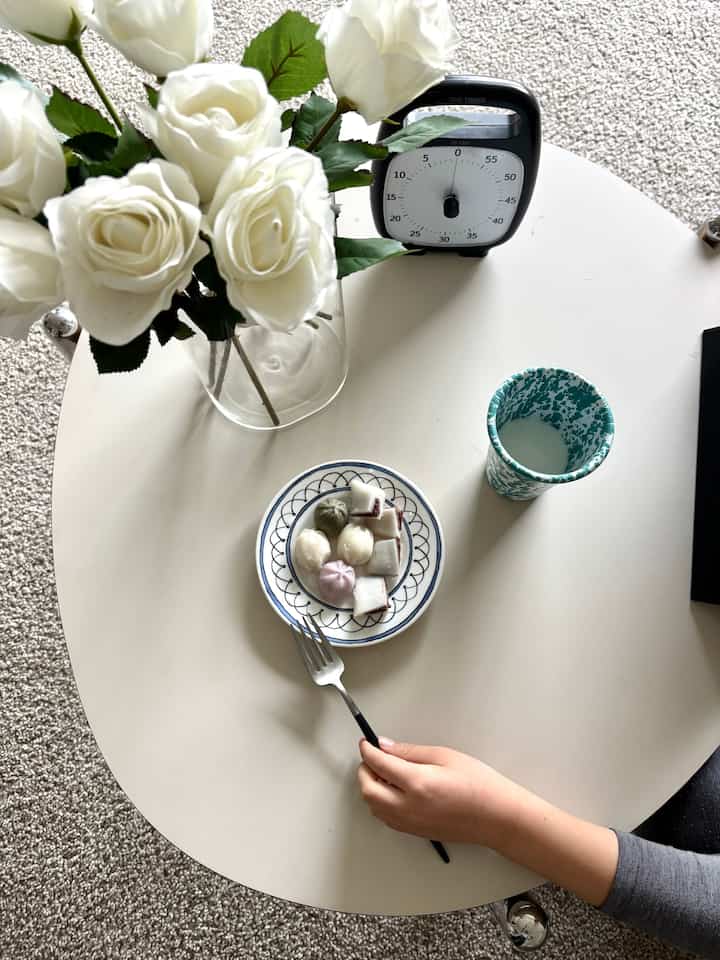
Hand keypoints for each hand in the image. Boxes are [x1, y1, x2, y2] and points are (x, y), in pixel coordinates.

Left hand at [357, 737, 526, 846]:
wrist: (497, 817)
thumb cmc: (478, 783)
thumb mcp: (444, 756)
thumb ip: (410, 752)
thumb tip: (385, 746)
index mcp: (417, 783)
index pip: (379, 764)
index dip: (368, 751)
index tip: (366, 743)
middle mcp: (408, 807)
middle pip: (368, 789)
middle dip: (364, 770)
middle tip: (372, 756)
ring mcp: (410, 823)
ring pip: (373, 807)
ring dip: (370, 787)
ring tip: (383, 772)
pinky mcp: (415, 832)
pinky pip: (385, 818)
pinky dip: (380, 802)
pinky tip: (393, 790)